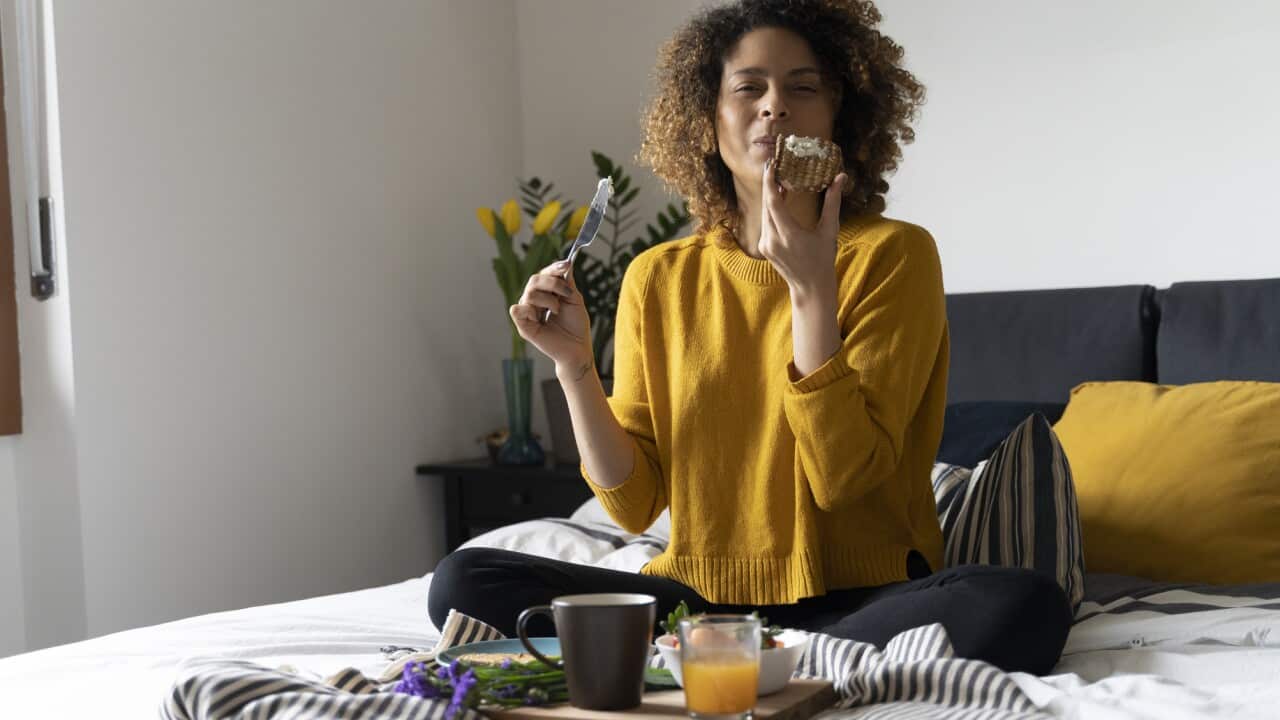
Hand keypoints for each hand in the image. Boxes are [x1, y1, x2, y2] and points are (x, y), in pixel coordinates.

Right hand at [509, 261, 592, 370]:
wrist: (578, 347)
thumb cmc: (576, 326)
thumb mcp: (574, 299)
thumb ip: (567, 283)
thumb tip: (566, 263)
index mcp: (545, 293)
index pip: (543, 274)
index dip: (553, 268)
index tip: (566, 265)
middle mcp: (533, 300)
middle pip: (534, 280)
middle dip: (553, 283)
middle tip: (567, 294)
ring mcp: (527, 312)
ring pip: (530, 293)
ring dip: (548, 300)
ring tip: (557, 311)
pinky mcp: (523, 325)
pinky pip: (517, 309)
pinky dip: (531, 310)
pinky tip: (541, 318)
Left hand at [759, 160, 846, 296]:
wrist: (810, 287)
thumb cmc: (823, 259)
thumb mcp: (829, 230)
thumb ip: (832, 202)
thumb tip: (840, 178)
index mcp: (788, 234)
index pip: (773, 202)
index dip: (770, 181)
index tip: (771, 164)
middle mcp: (772, 239)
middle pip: (766, 205)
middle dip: (770, 184)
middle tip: (776, 166)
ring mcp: (765, 244)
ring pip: (764, 213)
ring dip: (771, 197)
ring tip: (782, 181)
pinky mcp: (763, 247)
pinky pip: (765, 222)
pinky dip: (772, 210)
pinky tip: (781, 200)